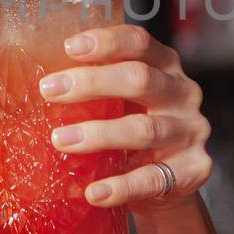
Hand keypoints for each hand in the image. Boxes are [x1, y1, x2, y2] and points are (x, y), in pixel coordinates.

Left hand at [37, 23, 210, 215]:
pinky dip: (121, 186)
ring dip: (99, 134)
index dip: (106, 42)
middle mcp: (183, 93)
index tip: (69, 47)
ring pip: (145, 129)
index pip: (140, 42)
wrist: (169, 185)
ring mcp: (191, 131)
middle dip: (92, 83)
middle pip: (140, 79)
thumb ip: (96, 91)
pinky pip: (153, 178)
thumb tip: (39, 86)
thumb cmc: (133, 133)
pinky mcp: (194, 169)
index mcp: (165, 66)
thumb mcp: (122, 103)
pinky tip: (94, 192)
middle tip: (49, 90)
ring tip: (61, 141)